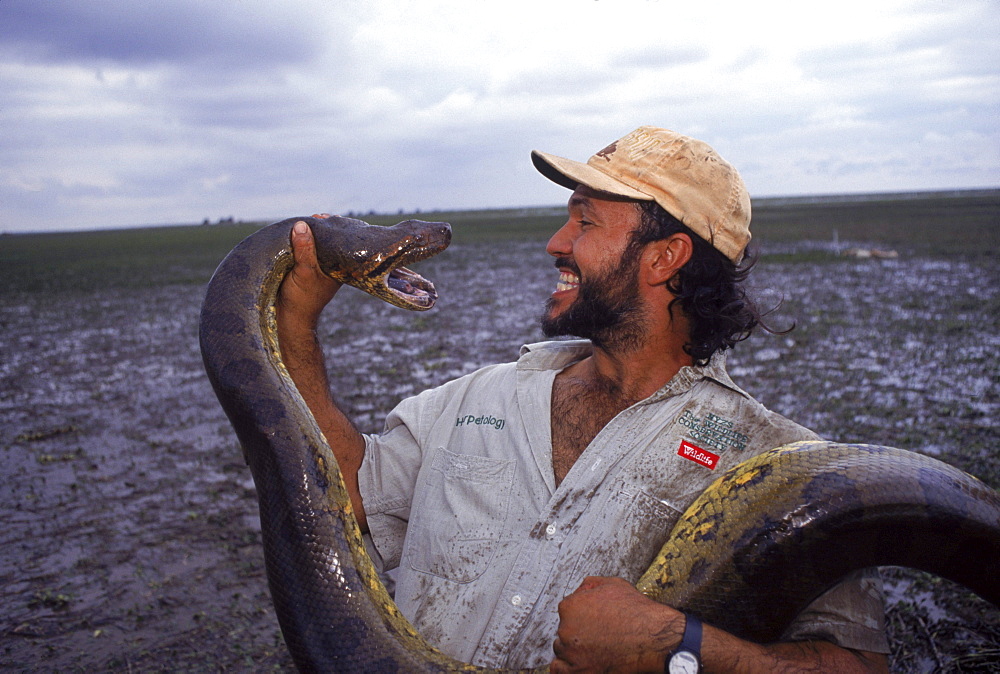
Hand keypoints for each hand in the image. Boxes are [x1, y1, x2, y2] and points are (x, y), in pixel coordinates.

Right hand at [276, 217, 340, 331]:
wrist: (288, 319)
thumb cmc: (302, 299)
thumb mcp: (305, 272)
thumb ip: (305, 250)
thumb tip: (302, 225)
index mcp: (337, 267)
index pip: (339, 241)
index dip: (333, 228)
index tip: (323, 217)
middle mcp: (327, 265)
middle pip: (326, 240)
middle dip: (319, 227)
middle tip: (314, 217)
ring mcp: (314, 266)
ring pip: (313, 244)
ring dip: (306, 233)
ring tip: (301, 222)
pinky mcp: (300, 267)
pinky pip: (300, 249)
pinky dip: (296, 240)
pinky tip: (292, 233)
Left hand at [551, 577, 682, 673]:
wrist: (653, 638)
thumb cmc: (637, 613)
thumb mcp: (613, 585)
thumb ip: (589, 585)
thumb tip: (579, 591)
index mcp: (570, 606)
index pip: (566, 611)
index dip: (581, 615)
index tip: (591, 621)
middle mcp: (566, 629)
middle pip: (564, 631)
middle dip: (578, 632)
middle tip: (597, 634)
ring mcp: (572, 651)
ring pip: (563, 650)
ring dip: (575, 649)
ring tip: (596, 647)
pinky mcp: (579, 671)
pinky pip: (561, 669)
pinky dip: (569, 667)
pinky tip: (582, 662)